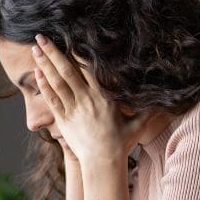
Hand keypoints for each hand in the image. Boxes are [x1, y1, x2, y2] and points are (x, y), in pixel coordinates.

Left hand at [32, 34, 145, 166]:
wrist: (104, 163)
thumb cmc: (121, 144)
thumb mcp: (138, 124)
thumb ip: (148, 109)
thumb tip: (164, 101)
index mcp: (104, 96)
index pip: (88, 68)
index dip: (77, 52)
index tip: (69, 39)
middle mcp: (87, 99)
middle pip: (67, 70)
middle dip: (53, 52)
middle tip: (41, 36)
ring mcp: (73, 109)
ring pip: (56, 82)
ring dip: (44, 64)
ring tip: (35, 48)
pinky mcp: (64, 120)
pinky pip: (51, 99)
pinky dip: (43, 84)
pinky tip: (37, 72)